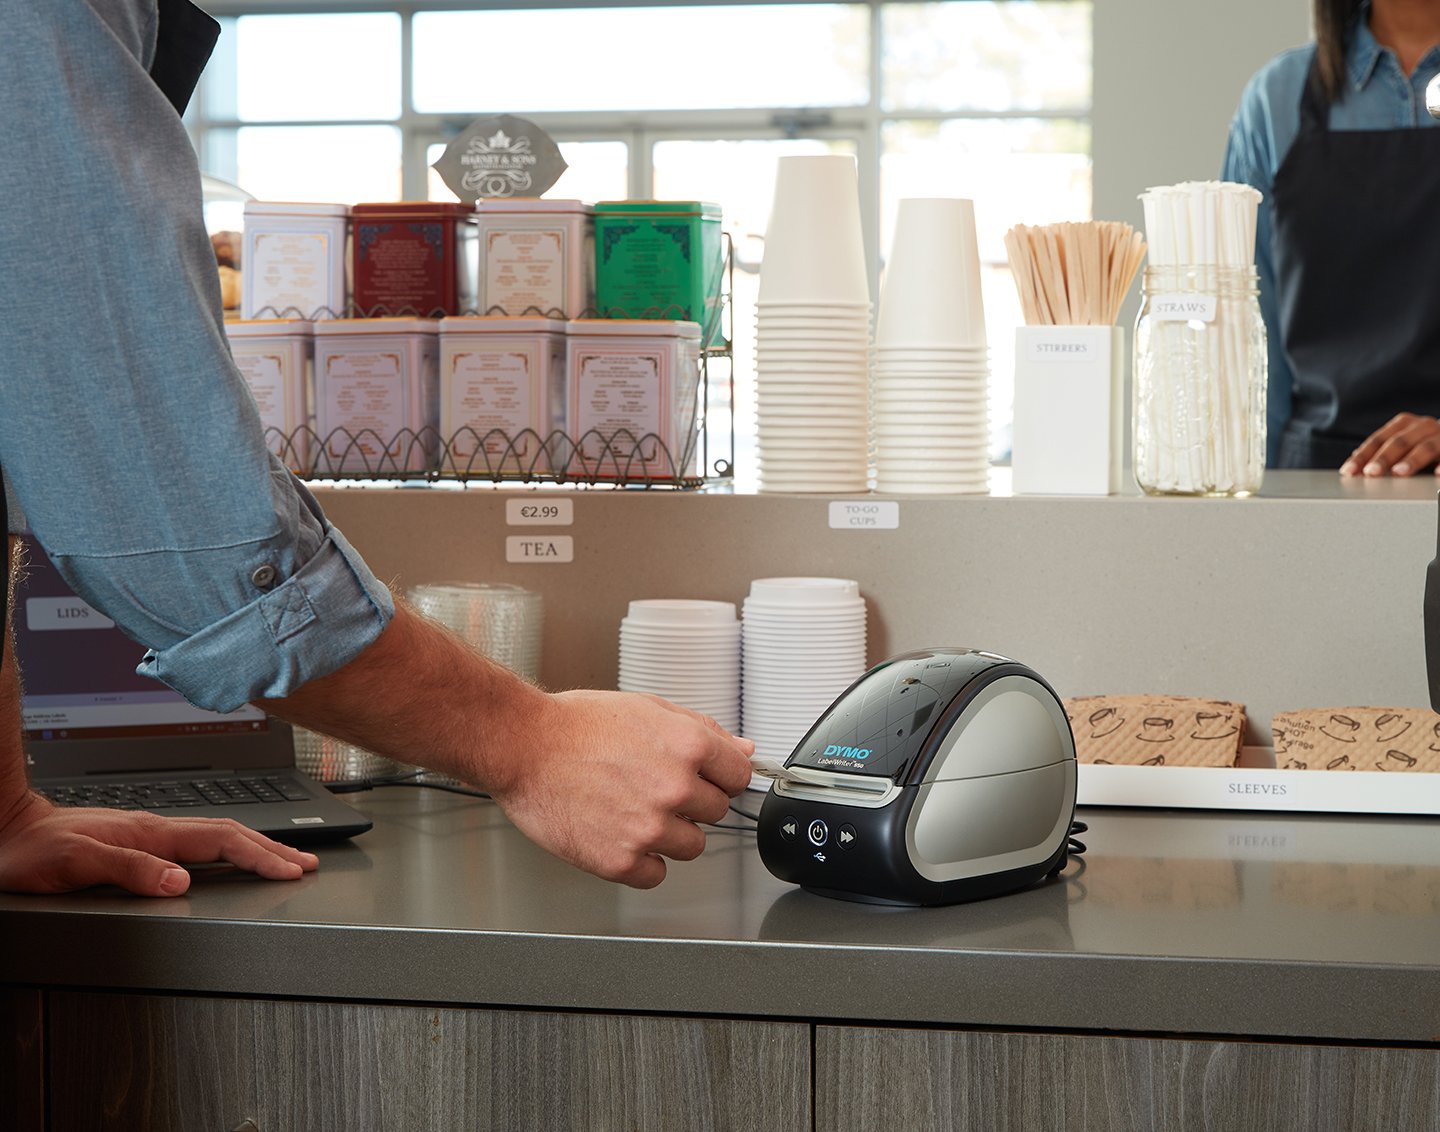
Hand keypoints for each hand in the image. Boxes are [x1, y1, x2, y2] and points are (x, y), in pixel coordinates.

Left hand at [0, 792, 318, 895]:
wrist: (8, 831)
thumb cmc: (34, 851)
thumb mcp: (78, 864)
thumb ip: (132, 871)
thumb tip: (182, 882)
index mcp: (151, 833)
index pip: (222, 841)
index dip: (262, 856)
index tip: (292, 869)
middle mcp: (156, 829)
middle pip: (231, 834)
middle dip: (273, 849)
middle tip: (307, 864)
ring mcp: (150, 833)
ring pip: (217, 837)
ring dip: (256, 847)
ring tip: (283, 858)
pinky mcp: (141, 840)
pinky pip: (199, 843)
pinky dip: (229, 850)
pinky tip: (232, 857)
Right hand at [487, 690, 754, 888]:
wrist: (522, 746)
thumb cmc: (577, 725)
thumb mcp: (648, 709)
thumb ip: (703, 730)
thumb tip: (743, 750)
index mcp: (688, 745)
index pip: (740, 775)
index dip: (719, 775)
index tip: (702, 777)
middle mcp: (675, 788)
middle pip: (717, 811)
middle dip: (692, 802)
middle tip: (651, 788)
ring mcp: (649, 828)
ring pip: (692, 846)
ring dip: (669, 833)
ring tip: (631, 809)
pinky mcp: (621, 861)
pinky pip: (656, 874)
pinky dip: (640, 861)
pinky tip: (617, 833)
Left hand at [1340, 413, 1439, 475]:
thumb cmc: (1424, 442)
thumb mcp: (1402, 444)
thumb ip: (1381, 451)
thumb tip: (1353, 460)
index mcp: (1404, 424)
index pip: (1379, 440)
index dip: (1363, 455)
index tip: (1349, 471)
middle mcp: (1423, 426)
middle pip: (1400, 442)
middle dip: (1384, 458)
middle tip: (1371, 472)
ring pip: (1426, 447)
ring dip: (1412, 460)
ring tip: (1399, 472)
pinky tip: (1437, 473)